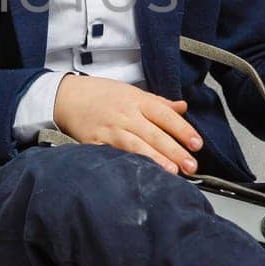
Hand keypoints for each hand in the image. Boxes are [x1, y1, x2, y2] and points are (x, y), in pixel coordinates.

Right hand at [52, 74, 202, 174]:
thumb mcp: (132, 92)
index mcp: (137, 101)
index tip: (197, 144)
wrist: (68, 96)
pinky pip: (113, 155)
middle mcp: (125, 115)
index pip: (165, 115)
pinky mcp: (95, 143)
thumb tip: (183, 107)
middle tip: (191, 166)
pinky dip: (127, 164)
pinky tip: (139, 173)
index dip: (182, 130)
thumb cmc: (102, 95)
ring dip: (155, 159)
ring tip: (171, 172)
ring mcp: (110, 130)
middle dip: (174, 151)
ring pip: (136, 146)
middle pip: (154, 134)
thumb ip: (159, 103)